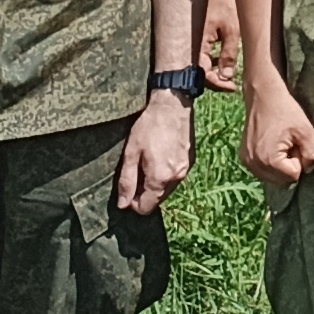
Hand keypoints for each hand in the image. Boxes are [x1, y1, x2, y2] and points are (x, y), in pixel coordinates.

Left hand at [116, 92, 195, 214]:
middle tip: (136, 172)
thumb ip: (127, 181)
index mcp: (159, 178)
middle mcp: (176, 178)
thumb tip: (123, 205)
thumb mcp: (131, 153)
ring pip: (167, 189)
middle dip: (145, 192)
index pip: (146, 207)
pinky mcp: (190, 162)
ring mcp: (185, 170)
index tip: (128, 187)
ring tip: (148, 162)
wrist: (173, 106)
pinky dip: (166, 174)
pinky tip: (160, 157)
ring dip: (156, 183)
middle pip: (157, 199)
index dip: (133, 202)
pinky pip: (175, 177)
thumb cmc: (149, 127)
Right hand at [198, 0, 245, 90]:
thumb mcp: (233, 29)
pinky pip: (206, 54)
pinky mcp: (203, 34)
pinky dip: (216, 61)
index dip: (217, 83)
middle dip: (216, 81)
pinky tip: (226, 60)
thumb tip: (227, 76)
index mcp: (200, 44)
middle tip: (233, 85)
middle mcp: (195, 43)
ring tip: (231, 76)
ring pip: (204, 63)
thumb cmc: (227, 1)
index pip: (203, 74)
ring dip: (216, 71)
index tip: (232, 87)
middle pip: (201, 71)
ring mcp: (198, 39)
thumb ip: (229, 53)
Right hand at [244, 81, 313, 187]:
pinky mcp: (244, 157)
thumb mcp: (306, 131)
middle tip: (290, 143)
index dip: (300, 160)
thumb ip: (312, 154)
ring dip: (281, 165)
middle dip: (290, 165)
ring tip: (281, 143)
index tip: (296, 142)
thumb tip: (308, 170)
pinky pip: (263, 170)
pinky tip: (272, 144)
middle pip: (282, 180)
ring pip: (272, 176)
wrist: (263, 95)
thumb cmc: (285, 111)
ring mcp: (247, 162)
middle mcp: (254, 165)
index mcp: (269, 160)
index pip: (294, 176)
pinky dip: (271, 162)